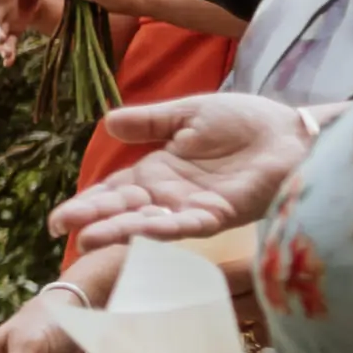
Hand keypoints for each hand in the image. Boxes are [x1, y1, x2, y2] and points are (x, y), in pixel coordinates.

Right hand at [52, 90, 312, 254]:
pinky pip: (186, 224)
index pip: (114, 191)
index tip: (58, 220)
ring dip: (119, 231)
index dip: (87, 204)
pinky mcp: (220, 214)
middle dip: (92, 219)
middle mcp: (170, 195)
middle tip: (59, 227)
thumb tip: (106, 122)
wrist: (293, 132)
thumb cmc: (247, 121)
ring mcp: (193, 207)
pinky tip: (140, 229)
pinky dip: (163, 228)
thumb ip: (150, 121)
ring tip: (88, 238)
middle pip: (124, 210)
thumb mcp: (189, 113)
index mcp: (158, 171)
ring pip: (149, 223)